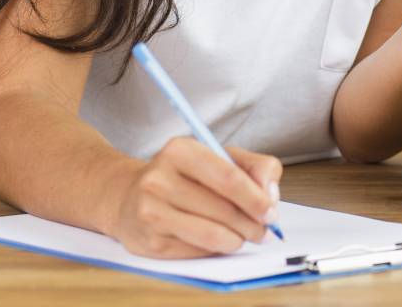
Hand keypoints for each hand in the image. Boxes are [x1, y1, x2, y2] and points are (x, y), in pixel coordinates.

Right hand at [106, 138, 282, 258]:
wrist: (130, 196)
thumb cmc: (186, 176)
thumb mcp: (222, 157)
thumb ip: (257, 167)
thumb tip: (270, 195)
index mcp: (180, 150)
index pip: (228, 177)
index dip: (255, 198)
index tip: (271, 212)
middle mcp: (159, 179)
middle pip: (222, 209)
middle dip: (251, 224)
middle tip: (264, 231)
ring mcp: (150, 211)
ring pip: (210, 234)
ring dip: (237, 240)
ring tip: (244, 237)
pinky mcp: (148, 241)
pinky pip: (195, 251)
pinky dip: (215, 249)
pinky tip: (218, 241)